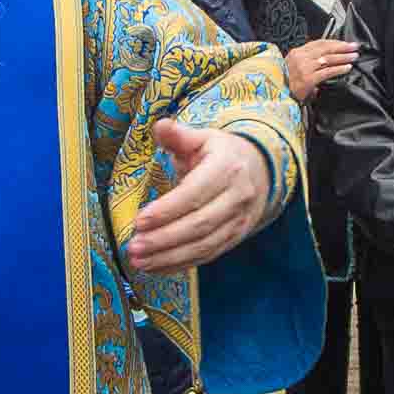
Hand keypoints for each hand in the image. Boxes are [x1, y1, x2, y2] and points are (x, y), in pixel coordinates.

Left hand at [123, 119, 272, 273]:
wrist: (259, 171)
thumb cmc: (220, 154)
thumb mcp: (202, 138)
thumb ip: (178, 135)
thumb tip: (161, 126)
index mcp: (227, 168)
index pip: (195, 193)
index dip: (167, 209)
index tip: (140, 220)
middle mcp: (238, 197)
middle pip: (199, 224)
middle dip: (164, 239)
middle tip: (134, 246)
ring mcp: (239, 221)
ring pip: (203, 245)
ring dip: (169, 257)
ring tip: (139, 261)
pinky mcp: (235, 238)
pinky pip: (207, 256)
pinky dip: (180, 264)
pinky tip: (156, 266)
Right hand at [282, 39, 356, 101]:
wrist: (278, 95)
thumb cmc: (287, 82)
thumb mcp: (295, 66)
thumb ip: (308, 60)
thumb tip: (327, 59)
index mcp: (297, 52)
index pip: (319, 43)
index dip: (334, 42)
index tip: (345, 43)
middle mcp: (300, 57)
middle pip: (325, 49)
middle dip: (342, 47)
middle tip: (354, 47)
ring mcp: (304, 68)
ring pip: (328, 59)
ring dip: (343, 57)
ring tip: (353, 56)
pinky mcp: (308, 79)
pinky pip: (327, 72)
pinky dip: (339, 69)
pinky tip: (347, 68)